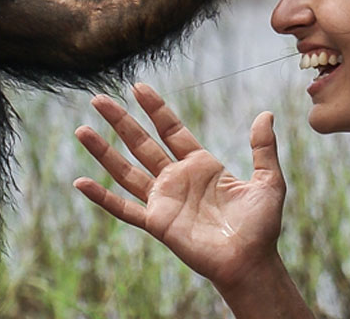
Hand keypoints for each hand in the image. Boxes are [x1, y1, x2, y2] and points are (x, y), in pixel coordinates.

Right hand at [73, 83, 288, 286]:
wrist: (251, 261)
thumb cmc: (261, 226)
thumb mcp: (268, 181)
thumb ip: (263, 148)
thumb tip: (266, 114)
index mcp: (201, 165)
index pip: (171, 129)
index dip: (154, 108)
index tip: (138, 87)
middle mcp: (177, 179)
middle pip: (142, 143)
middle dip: (120, 121)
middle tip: (98, 99)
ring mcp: (164, 201)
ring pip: (126, 170)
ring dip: (104, 151)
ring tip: (82, 129)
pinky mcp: (157, 223)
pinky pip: (123, 208)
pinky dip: (102, 197)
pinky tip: (81, 182)